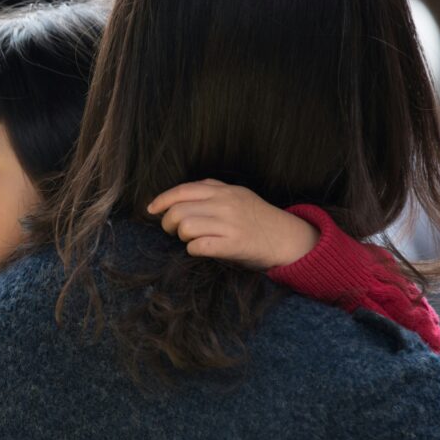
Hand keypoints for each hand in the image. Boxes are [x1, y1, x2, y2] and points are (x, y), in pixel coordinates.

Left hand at [147, 179, 319, 269]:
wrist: (289, 239)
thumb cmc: (258, 219)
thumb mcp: (238, 195)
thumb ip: (212, 191)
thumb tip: (179, 196)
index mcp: (224, 190)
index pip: (183, 190)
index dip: (162, 200)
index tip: (151, 209)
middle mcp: (225, 204)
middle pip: (178, 211)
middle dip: (168, 223)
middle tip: (173, 231)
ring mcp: (230, 224)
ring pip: (185, 227)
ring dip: (181, 237)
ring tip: (190, 240)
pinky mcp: (234, 245)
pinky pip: (199, 247)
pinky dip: (193, 250)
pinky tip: (200, 250)